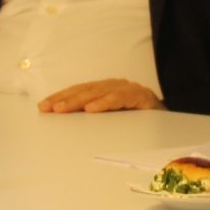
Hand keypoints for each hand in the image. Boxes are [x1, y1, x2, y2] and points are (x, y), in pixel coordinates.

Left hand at [38, 78, 161, 113]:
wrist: (168, 122)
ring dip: (79, 101)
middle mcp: (114, 86)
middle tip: (48, 108)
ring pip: (99, 93)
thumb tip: (63, 123)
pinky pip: (120, 98)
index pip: (78, 92)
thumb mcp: (109, 121)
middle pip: (85, 91)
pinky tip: (92, 109)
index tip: (42, 107)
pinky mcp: (141, 96)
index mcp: (104, 90)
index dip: (60, 98)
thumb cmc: (135, 122)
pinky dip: (105, 103)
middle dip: (64, 99)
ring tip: (63, 109)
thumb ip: (91, 119)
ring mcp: (127, 89)